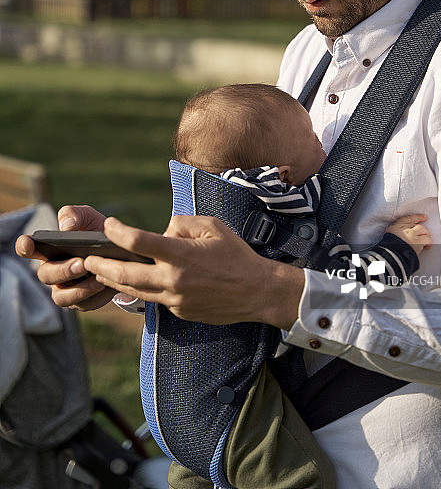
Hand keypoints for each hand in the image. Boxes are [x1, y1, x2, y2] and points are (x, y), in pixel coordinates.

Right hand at [15, 205, 116, 310]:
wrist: (120, 251)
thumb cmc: (97, 232)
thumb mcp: (89, 217)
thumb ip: (75, 215)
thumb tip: (66, 228)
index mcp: (49, 249)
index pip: (28, 248)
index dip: (25, 246)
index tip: (28, 242)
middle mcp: (53, 270)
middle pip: (45, 276)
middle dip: (63, 270)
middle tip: (82, 263)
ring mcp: (65, 288)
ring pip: (62, 297)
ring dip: (79, 289)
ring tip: (98, 278)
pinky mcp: (81, 301)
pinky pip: (83, 305)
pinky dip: (94, 297)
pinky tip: (106, 286)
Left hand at [84, 215, 304, 328]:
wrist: (257, 291)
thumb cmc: (236, 255)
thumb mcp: (212, 226)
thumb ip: (182, 223)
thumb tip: (163, 231)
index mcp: (181, 255)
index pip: (139, 242)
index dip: (118, 232)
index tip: (109, 225)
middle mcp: (173, 279)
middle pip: (126, 274)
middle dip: (102, 265)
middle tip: (88, 258)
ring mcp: (175, 299)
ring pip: (135, 291)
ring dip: (114, 282)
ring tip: (100, 272)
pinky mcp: (179, 312)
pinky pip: (154, 299)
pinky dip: (142, 290)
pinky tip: (134, 282)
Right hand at [386, 213, 431, 255]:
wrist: (390, 259)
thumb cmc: (389, 250)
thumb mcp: (390, 237)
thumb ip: (398, 232)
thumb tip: (406, 233)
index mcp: (396, 227)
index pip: (409, 219)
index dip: (417, 218)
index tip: (424, 217)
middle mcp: (405, 230)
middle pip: (420, 226)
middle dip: (424, 231)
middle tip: (426, 235)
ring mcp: (412, 236)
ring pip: (425, 233)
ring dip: (427, 238)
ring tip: (427, 244)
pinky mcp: (418, 244)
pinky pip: (427, 241)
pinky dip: (428, 245)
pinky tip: (426, 248)